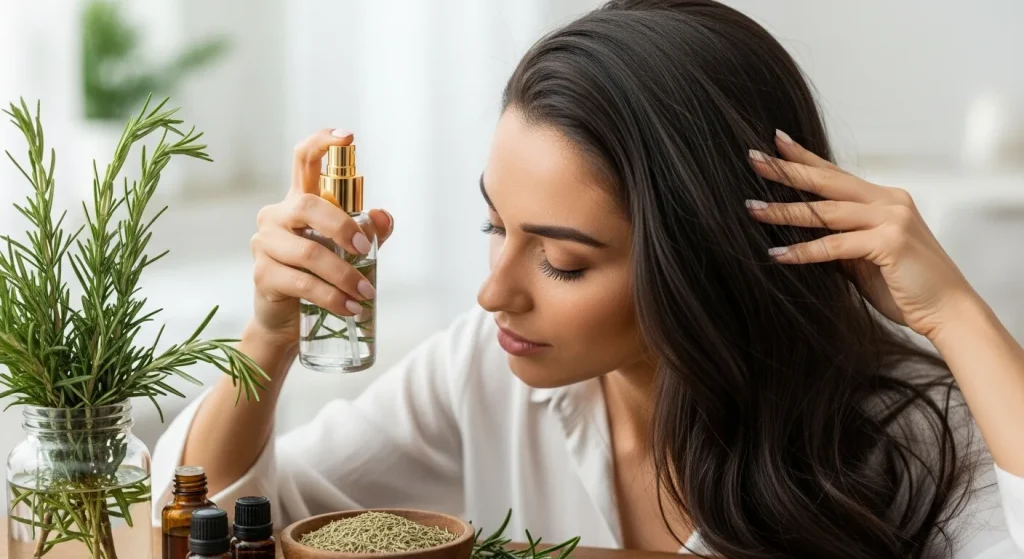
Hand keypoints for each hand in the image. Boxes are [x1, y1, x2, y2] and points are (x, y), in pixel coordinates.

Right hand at [249, 129, 393, 344]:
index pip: (303, 160)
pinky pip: (302, 283)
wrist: (287, 319)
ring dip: (344, 276)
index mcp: (298, 202)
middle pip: (310, 206)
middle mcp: (277, 216)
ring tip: (366, 294)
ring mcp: (265, 245)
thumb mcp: (349, 251)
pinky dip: (331, 297)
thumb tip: (384, 216)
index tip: (348, 137)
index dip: (323, 143)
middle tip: (368, 253)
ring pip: (309, 253)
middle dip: (344, 229)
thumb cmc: (319, 276)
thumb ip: (368, 232)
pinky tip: (350, 308)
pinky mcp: (263, 275)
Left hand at [745, 130, 977, 339]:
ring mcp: (893, 219)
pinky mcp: (891, 242)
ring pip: (827, 211)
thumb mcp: (864, 259)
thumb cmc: (905, 288)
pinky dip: (804, 251)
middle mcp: (889, 201)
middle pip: (828, 182)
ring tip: (752, 208)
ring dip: (785, 211)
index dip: (805, 158)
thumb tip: (802, 236)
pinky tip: (777, 254)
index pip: (836, 174)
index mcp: (884, 200)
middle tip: (752, 158)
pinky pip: (836, 245)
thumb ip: (839, 242)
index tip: (775, 142)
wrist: (949, 312)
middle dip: (787, 170)